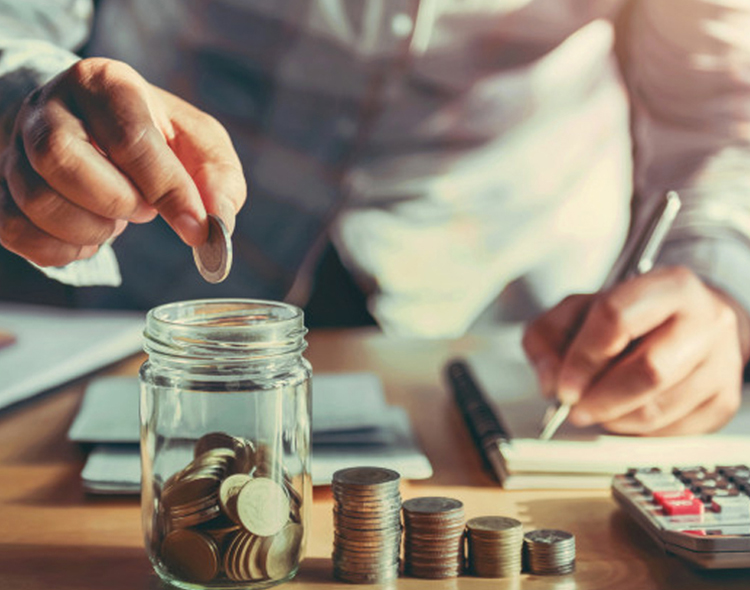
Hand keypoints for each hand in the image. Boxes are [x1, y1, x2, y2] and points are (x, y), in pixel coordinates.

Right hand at [0, 58, 245, 266]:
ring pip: (37, 201)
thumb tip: (218, 223)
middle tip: (142, 208)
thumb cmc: (151, 134)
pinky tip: (88, 238)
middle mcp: (49, 108)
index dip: (168, 191)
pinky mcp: (0, 186)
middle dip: (117, 202)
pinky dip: (62, 250)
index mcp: (105, 84)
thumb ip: (218, 179)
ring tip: (116, 218)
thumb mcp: (197, 142)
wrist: (88, 123)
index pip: (130, 139)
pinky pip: (16, 231)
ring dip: (92, 229)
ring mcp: (15, 147)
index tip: (196, 228)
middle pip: (63, 161)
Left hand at [522, 266, 749, 435]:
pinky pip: (673, 430)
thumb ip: (548, 336)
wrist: (687, 322)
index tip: (563, 387)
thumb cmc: (630, 316)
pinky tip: (624, 413)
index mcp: (667, 285)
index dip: (583, 358)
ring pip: (659, 408)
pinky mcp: (724, 399)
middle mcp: (705, 319)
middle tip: (576, 408)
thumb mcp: (578, 310)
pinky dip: (637, 430)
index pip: (618, 318)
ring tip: (596, 408)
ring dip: (615, 417)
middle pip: (648, 371)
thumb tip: (549, 381)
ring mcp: (721, 362)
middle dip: (601, 398)